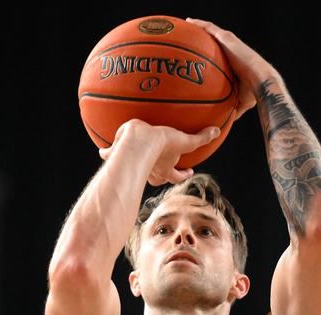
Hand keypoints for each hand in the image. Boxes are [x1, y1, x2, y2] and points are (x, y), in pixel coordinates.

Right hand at [99, 120, 219, 185]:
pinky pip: (111, 154)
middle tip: (159, 171)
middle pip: (155, 178)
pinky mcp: (118, 154)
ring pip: (133, 169)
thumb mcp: (184, 139)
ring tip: (129, 161)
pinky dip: (107, 153)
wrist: (139, 141)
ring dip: (134, 167)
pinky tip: (103, 151)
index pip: (176, 176)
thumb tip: (217, 131)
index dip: (182, 174)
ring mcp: (133, 165)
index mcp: (164, 169)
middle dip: (158, 176)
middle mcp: (149, 170)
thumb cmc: (160, 142)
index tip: (188, 171)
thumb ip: (202, 137)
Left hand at [186, 18, 278, 119]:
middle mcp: (231, 50)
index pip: (219, 55)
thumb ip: (232, 107)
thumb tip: (227, 121)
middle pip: (214, 41)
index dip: (210, 54)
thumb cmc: (253, 93)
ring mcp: (230, 43)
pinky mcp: (228, 38)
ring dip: (199, 27)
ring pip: (211, 31)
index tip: (199, 56)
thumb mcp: (240, 101)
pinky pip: (210, 29)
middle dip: (203, 38)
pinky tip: (189, 22)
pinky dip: (200, 24)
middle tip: (189, 37)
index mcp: (233, 62)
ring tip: (187, 24)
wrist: (261, 82)